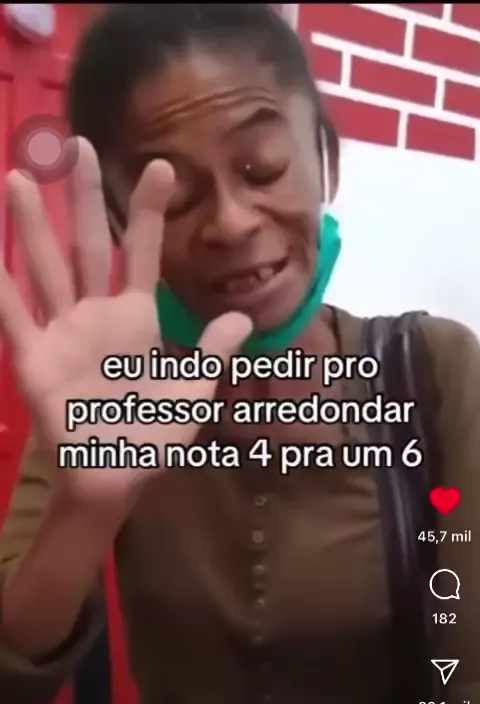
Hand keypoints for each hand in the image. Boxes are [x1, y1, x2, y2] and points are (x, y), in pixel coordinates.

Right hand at [0, 139, 251, 507]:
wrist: (114, 478)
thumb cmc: (153, 437)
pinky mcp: (34, 356)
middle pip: (88, 244)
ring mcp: (62, 331)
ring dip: (32, 225)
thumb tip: (242, 318)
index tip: (160, 168)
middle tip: (77, 146)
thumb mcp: (191, 395)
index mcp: (138, 319)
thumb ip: (212, 354)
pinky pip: (12, 313)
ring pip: (45, 267)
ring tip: (19, 176)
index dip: (148, 213)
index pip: (141, 254)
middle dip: (83, 198)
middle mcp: (97, 314)